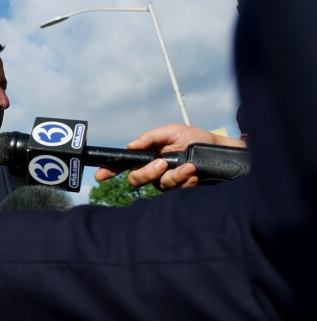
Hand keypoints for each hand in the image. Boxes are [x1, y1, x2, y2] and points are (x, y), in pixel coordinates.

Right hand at [94, 123, 245, 189]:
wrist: (220, 150)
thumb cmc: (195, 138)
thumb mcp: (172, 131)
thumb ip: (150, 137)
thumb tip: (131, 145)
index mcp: (147, 155)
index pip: (124, 164)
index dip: (109, 170)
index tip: (100, 174)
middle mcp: (154, 170)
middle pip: (136, 179)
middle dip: (147, 173)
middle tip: (162, 163)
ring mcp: (167, 181)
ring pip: (158, 186)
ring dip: (174, 176)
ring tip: (189, 166)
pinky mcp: (181, 188)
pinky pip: (176, 189)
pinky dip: (185, 179)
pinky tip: (194, 172)